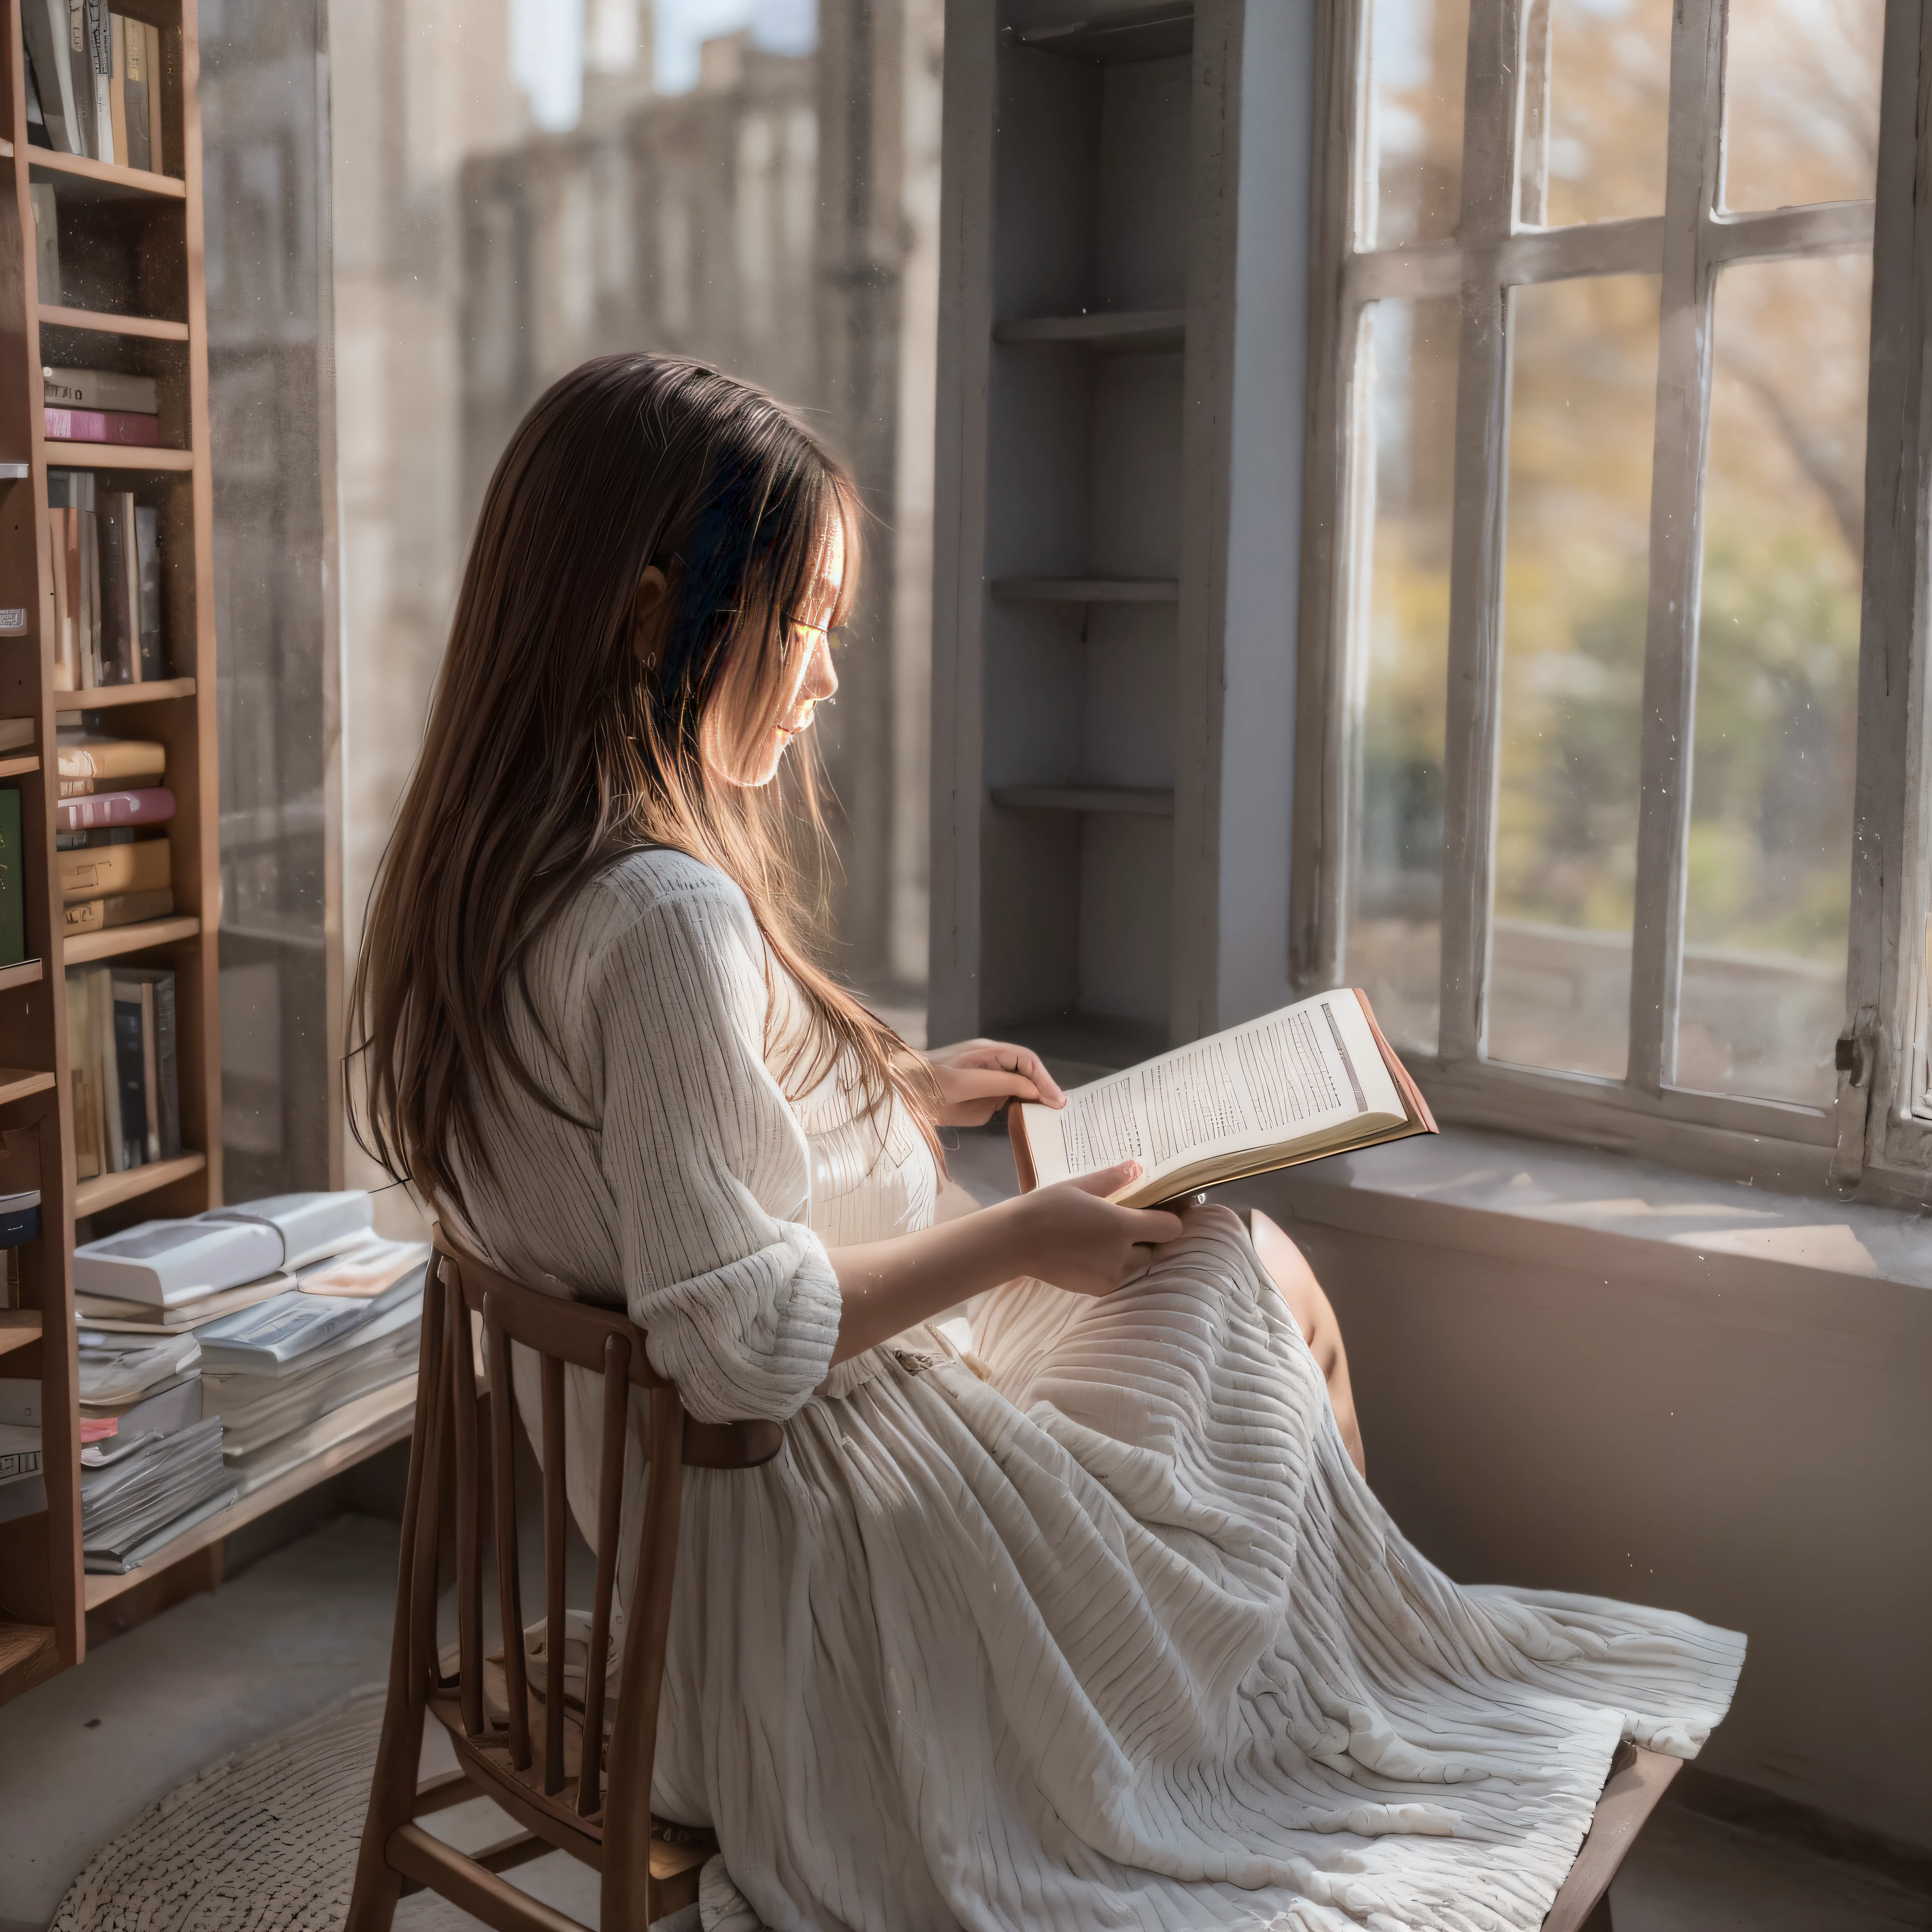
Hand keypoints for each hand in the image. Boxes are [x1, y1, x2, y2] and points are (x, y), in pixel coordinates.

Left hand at [921, 1038, 1066, 1125]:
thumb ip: (1002, 1083)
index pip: (1026, 1061)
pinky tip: (1028, 1121)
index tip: (1056, 1100)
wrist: (903, 1094)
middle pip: (1027, 1072)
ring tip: (1050, 1117)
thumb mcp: (966, 1082)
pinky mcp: (981, 1099)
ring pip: (1020, 1086)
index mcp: (989, 1052)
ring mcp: (987, 1080)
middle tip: (1059, 1110)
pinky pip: (1007, 1101)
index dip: (1044, 1079)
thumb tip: (1034, 1090)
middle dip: (1044, 1089)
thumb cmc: (929, 1083)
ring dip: (1035, 1100)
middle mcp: (992, 1063)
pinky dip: (1020, 1110)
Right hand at [996, 1160, 1183, 1297]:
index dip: (1171, 1218)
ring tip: (1104, 1238)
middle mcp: (1122, 1255)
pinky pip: (1117, 1277)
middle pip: (1155, 1249)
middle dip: (1145, 1238)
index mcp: (1122, 1226)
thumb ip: (1113, 1179)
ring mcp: (1110, 1276)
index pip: (1171, 1228)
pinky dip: (1112, 1266)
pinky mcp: (1097, 1290)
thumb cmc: (1046, 1208)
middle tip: (1126, 1223)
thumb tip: (1137, 1167)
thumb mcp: (1080, 1186)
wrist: (1015, 1243)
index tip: (1162, 1210)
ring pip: (1136, 1265)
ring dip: (1129, 1254)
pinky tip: (1091, 1252)